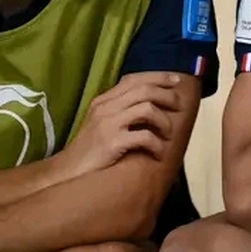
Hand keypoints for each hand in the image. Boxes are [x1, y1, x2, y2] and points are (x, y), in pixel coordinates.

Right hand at [58, 72, 183, 179]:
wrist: (67, 174)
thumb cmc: (90, 150)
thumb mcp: (103, 123)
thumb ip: (122, 109)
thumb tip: (153, 102)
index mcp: (104, 101)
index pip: (134, 79)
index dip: (158, 77)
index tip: (176, 81)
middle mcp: (105, 108)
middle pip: (145, 90)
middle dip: (168, 95)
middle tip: (181, 106)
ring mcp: (107, 124)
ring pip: (148, 109)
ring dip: (165, 121)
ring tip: (169, 134)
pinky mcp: (111, 143)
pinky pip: (144, 136)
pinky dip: (158, 144)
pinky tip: (159, 153)